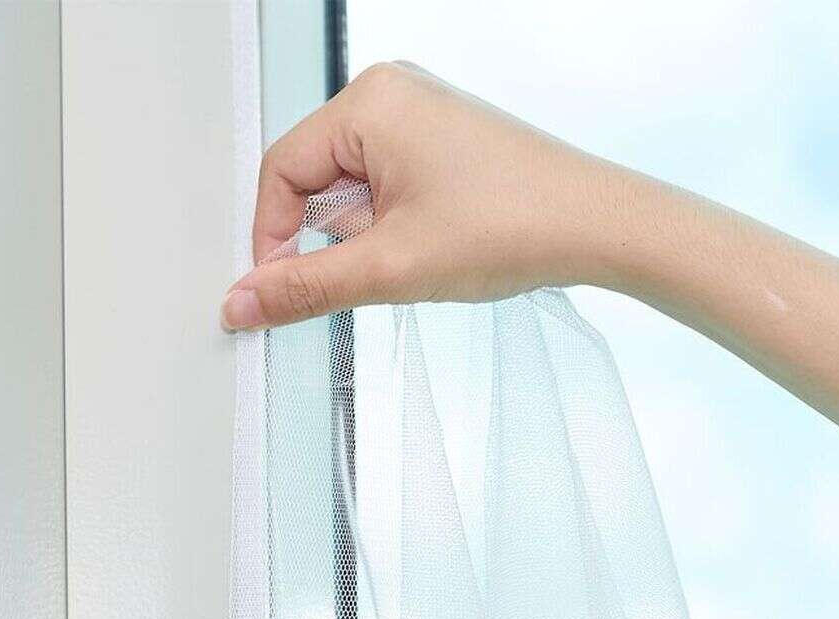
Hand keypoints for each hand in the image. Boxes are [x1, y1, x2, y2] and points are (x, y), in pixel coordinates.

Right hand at [221, 60, 838, 436]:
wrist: (598, 226)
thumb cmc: (509, 227)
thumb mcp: (388, 268)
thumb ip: (304, 287)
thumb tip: (240, 303)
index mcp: (368, 103)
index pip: (280, 174)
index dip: (269, 239)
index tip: (278, 293)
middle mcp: (388, 94)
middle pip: (308, 178)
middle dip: (320, 239)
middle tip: (360, 278)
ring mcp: (415, 114)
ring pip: (343, 189)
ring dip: (356, 238)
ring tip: (407, 260)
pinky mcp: (437, 141)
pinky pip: (377, 186)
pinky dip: (381, 227)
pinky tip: (418, 251)